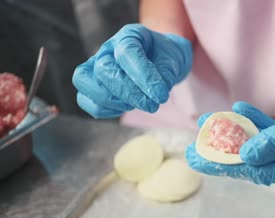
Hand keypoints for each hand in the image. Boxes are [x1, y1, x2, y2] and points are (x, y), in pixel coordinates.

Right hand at [72, 24, 191, 117]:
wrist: (160, 62)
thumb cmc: (165, 59)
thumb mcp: (173, 62)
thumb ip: (165, 76)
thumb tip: (154, 95)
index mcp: (129, 36)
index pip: (127, 52)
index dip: (144, 77)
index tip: (161, 96)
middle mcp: (108, 49)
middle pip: (103, 69)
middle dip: (128, 93)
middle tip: (151, 105)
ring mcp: (95, 66)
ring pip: (85, 83)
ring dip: (115, 101)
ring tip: (138, 104)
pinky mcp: (91, 85)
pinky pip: (87, 101)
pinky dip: (107, 109)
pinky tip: (127, 107)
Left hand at [186, 54, 274, 185]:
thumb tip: (247, 157)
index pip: (261, 171)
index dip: (228, 165)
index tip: (200, 160)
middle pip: (256, 162)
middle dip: (224, 154)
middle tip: (193, 151)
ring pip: (261, 146)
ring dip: (236, 134)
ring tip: (208, 124)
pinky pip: (271, 133)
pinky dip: (255, 123)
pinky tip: (238, 111)